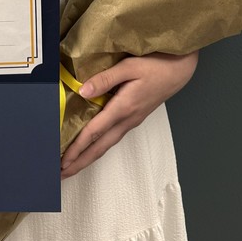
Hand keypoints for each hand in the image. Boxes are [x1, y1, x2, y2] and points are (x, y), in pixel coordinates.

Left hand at [60, 51, 198, 178]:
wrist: (179, 70)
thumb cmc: (156, 65)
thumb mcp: (129, 66)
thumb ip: (105, 79)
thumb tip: (83, 91)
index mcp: (124, 108)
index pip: (94, 132)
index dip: (77, 148)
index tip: (63, 161)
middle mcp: (127, 120)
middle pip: (100, 147)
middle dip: (80, 162)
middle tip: (61, 175)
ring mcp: (132, 121)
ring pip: (106, 144)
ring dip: (88, 157)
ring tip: (73, 166)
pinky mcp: (134, 118)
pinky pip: (113, 137)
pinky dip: (99, 147)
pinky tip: (92, 147)